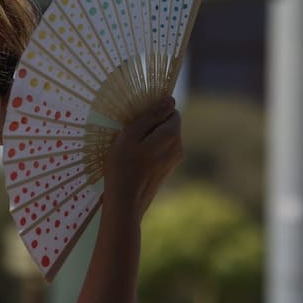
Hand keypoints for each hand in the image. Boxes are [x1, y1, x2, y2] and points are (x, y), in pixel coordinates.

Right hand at [103, 96, 182, 218]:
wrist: (125, 202)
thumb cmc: (123, 165)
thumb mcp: (131, 134)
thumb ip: (152, 115)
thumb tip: (170, 100)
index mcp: (172, 135)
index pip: (170, 110)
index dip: (154, 111)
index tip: (137, 119)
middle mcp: (179, 147)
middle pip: (168, 123)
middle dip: (152, 124)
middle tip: (131, 133)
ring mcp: (174, 160)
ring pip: (164, 137)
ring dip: (149, 137)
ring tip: (131, 147)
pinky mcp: (167, 170)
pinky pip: (161, 150)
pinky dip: (149, 149)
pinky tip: (135, 159)